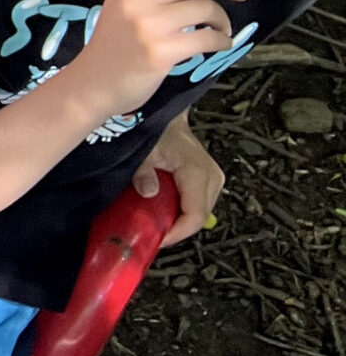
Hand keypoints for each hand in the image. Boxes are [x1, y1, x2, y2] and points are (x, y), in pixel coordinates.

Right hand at [65, 0, 247, 115]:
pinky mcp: (161, 52)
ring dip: (223, 17)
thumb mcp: (123, 6)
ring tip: (221, 27)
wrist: (93, 84)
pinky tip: (220, 43)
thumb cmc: (114, 45)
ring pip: (205, 6)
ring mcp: (148, 26)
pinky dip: (223, 40)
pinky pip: (207, 37)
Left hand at [135, 111, 223, 244]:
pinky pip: (196, 204)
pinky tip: (163, 209)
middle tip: (151, 232)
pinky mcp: (208, 180)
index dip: (177, 233)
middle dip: (175, 228)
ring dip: (177, 220)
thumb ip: (143, 172)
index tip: (157, 239)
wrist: (166, 117)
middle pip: (198, 218)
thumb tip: (148, 192)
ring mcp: (213, 180)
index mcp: (198, 173)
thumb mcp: (144, 151)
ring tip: (155, 221)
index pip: (194, 216)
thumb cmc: (157, 131)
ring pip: (198, 212)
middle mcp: (212, 178)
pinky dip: (180, 210)